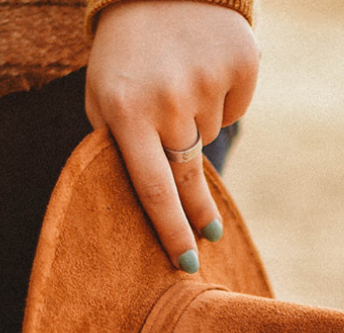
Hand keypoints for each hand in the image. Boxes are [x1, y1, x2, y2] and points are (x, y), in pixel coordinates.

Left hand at [84, 0, 259, 271]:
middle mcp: (167, 99)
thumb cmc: (125, 59)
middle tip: (210, 234)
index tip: (185, 262)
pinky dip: (221, 98)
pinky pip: (234, 109)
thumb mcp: (104, 100)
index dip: (171, 231)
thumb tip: (153, 212)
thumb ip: (121, 150)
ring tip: (178, 84)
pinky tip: (202, 69)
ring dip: (197, 123)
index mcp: (126, 112)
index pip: (152, 189)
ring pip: (210, 135)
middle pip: (189, 176)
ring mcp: (207, 80)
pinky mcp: (239, 64)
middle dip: (199, 210)